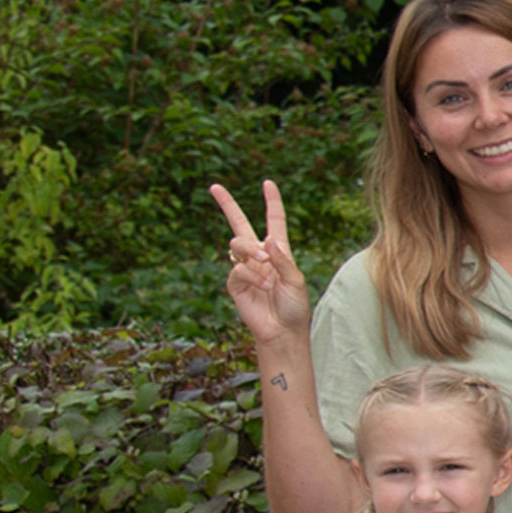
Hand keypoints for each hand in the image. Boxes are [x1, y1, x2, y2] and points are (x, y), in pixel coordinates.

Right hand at [213, 181, 311, 348]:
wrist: (283, 329)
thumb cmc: (295, 305)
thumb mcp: (296, 280)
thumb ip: (284, 260)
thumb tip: (267, 240)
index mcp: (279, 251)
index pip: (274, 221)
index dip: (272, 202)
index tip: (268, 183)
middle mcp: (260, 255)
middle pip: (240, 224)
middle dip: (227, 204)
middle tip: (214, 187)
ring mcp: (245, 267)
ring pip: (237, 244)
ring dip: (251, 252)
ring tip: (265, 267)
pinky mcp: (235, 282)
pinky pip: (237, 268)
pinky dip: (251, 275)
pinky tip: (263, 287)